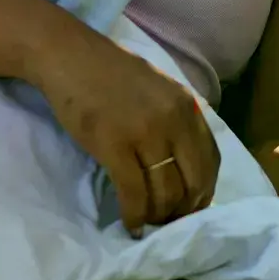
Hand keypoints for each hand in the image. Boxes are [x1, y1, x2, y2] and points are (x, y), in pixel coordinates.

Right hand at [30, 29, 220, 232]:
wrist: (67, 55)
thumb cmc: (108, 72)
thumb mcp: (158, 89)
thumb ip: (176, 119)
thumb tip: (183, 162)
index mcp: (187, 106)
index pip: (211, 160)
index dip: (204, 191)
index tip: (192, 207)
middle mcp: (174, 121)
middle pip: (193, 182)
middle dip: (184, 210)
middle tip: (170, 222)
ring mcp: (145, 133)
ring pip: (165, 192)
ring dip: (159, 216)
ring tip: (149, 223)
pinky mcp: (115, 146)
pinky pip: (134, 193)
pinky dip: (135, 215)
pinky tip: (130, 224)